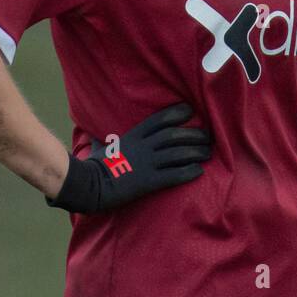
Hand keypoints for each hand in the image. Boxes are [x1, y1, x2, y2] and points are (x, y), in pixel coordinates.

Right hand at [46, 102, 211, 213]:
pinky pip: (173, 175)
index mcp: (133, 136)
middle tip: (207, 136)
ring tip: (207, 153)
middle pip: (174, 136)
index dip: (176, 113)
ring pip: (177, 154)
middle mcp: (143, 147)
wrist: (89, 186)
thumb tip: (94, 135)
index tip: (190, 110)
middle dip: (193, 135)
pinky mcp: (149, 182)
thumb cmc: (93, 166)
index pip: (159, 120)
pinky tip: (199, 171)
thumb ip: (101, 139)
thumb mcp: (98, 147)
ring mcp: (146, 164)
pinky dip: (188, 172)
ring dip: (195, 153)